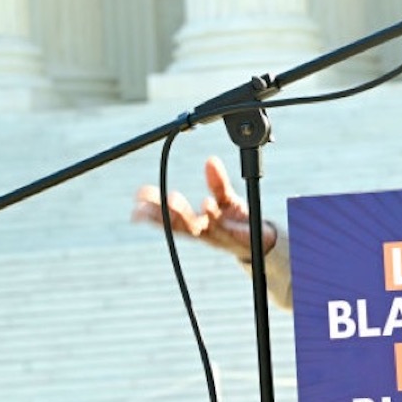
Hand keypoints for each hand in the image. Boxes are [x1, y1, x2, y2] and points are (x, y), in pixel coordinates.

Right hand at [131, 155, 275, 260]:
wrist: (263, 241)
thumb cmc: (238, 222)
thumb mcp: (227, 199)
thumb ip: (218, 183)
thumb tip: (210, 160)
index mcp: (197, 223)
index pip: (170, 216)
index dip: (153, 208)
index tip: (138, 198)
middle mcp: (203, 231)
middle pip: (176, 225)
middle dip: (159, 215)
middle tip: (142, 206)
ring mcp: (217, 235)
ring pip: (195, 228)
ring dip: (182, 215)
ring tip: (171, 200)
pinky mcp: (233, 237)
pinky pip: (222, 226)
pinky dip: (212, 216)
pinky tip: (206, 205)